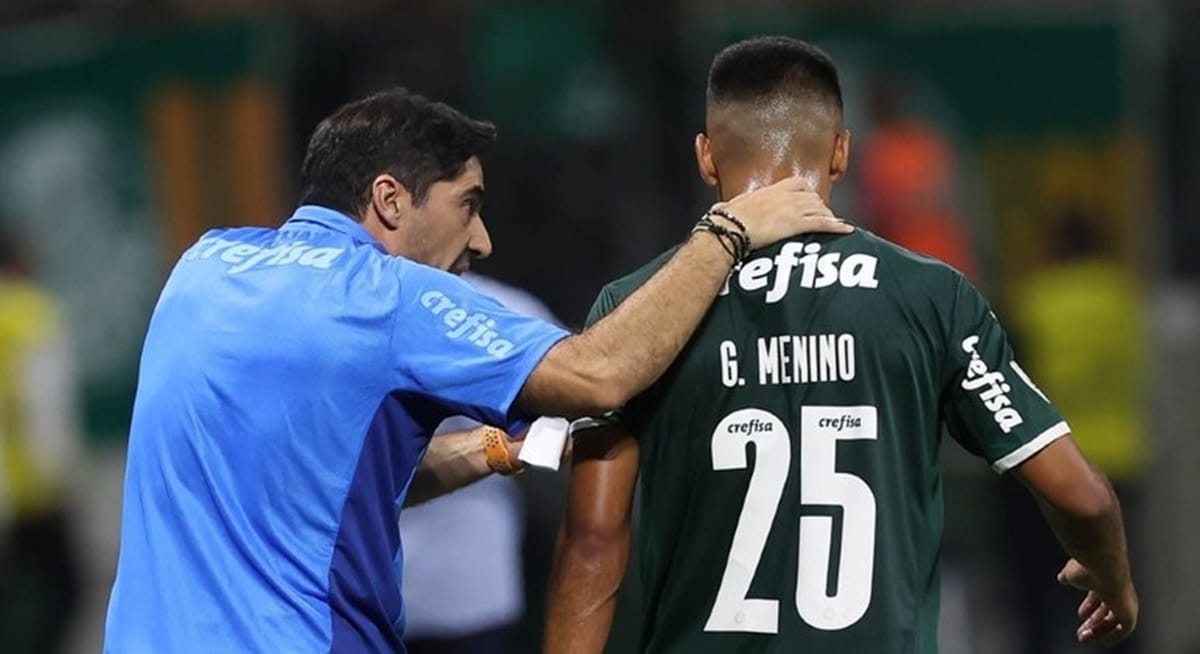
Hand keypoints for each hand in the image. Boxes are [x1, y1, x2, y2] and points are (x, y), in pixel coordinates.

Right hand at [715, 175, 850, 249]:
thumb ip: (734, 205)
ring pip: (820, 210)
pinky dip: (837, 227)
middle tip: (824, 217)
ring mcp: (794, 209)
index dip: (808, 194)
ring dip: (829, 217)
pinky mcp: (797, 224)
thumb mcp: (731, 206)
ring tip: (835, 225)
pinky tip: (846, 230)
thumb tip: (719, 208)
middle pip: (813, 198)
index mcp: (773, 188)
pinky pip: (823, 223)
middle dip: (820, 208)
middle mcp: (787, 196)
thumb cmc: (726, 219)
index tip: (809, 201)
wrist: (730, 228)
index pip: (800, 184)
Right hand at [1058, 558, 1137, 645]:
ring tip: (1085, 637)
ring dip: (1098, 631)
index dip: (1089, 606)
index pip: (1099, 597)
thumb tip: (1062, 578)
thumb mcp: (1071, 574)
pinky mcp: (1129, 614)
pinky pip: (1124, 630)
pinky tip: (1105, 640)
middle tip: (1082, 632)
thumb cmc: (1088, 568)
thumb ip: (1068, 577)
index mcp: (1105, 580)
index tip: (1081, 615)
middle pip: (1106, 611)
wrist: (1103, 568)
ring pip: (1113, 621)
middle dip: (1093, 622)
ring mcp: (1124, 603)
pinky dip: (1114, 636)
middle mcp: (1117, 592)